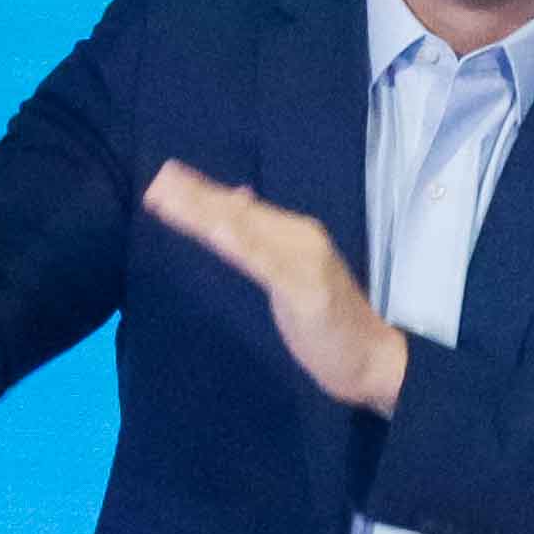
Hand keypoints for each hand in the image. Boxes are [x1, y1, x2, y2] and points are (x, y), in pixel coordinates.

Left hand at [142, 164, 407, 412]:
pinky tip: (219, 232)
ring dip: (209, 213)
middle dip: (197, 197)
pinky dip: (243, 245)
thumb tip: (235, 199)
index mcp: (296, 234)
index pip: (241, 209)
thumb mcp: (293, 273)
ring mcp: (304, 264)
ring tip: (174, 200)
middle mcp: (301, 239)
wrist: (375, 358)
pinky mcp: (306, 291)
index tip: (166, 174)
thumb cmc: (331, 320)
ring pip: (247, 233)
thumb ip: (265, 239)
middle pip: (240, 215)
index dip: (203, 192)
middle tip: (157, 179)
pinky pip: (268, 265)